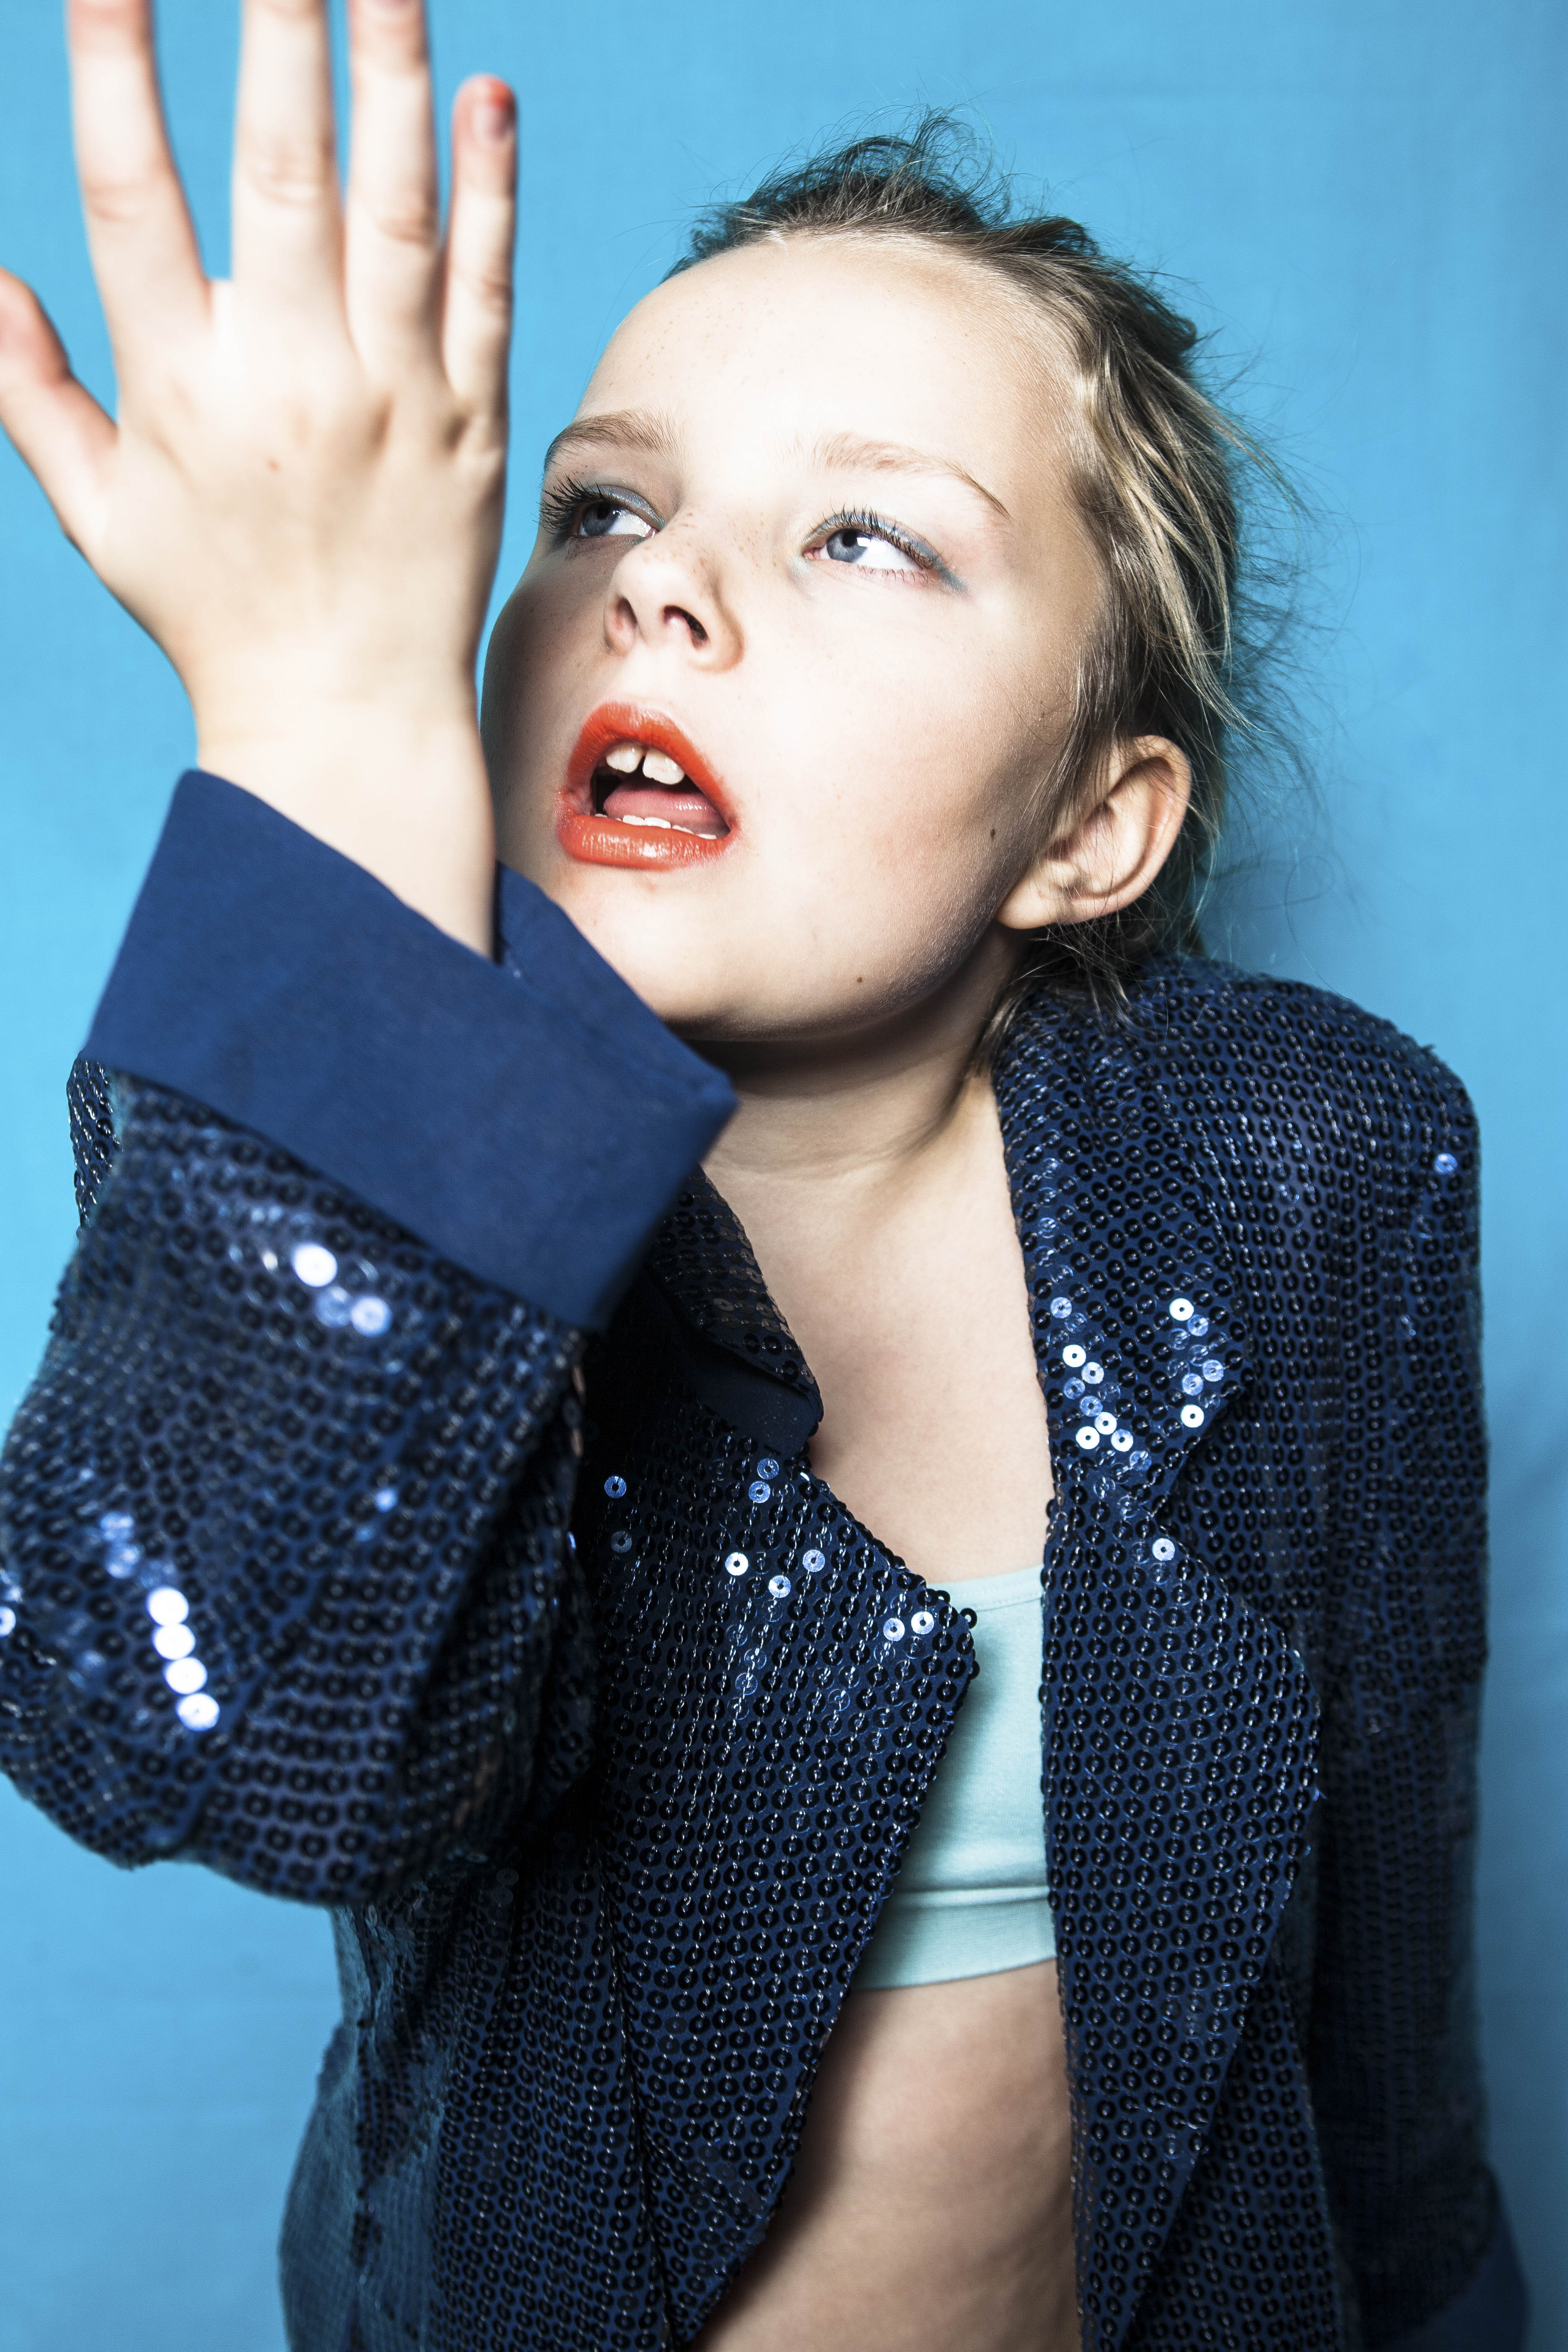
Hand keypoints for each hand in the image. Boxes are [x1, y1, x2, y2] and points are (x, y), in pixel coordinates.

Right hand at [0, 0, 516, 951]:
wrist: (343, 717)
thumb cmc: (212, 612)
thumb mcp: (96, 514)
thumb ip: (29, 392)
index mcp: (179, 390)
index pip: (129, 195)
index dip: (113, 67)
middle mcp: (290, 380)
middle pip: (280, 172)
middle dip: (277, 32)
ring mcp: (394, 398)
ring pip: (397, 209)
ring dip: (392, 75)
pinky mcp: (473, 424)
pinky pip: (486, 288)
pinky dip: (491, 190)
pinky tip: (490, 94)